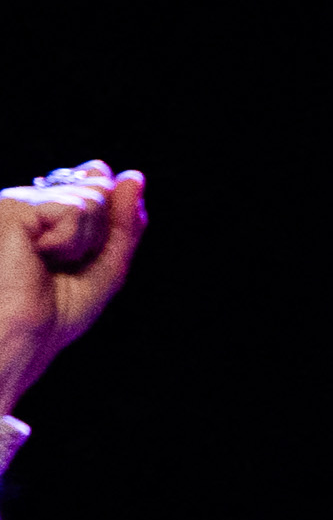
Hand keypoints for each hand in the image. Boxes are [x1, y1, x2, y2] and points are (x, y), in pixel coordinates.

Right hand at [0, 159, 148, 412]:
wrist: (15, 343)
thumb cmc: (48, 317)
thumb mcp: (103, 268)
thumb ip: (123, 224)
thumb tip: (134, 176)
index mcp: (42, 215)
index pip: (97, 187)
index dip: (106, 223)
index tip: (75, 258)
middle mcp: (26, 202)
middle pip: (101, 191)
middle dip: (99, 237)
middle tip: (62, 267)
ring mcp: (17, 202)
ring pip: (93, 198)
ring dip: (84, 243)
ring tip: (47, 264)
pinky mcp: (11, 206)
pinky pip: (76, 209)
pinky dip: (70, 241)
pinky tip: (37, 255)